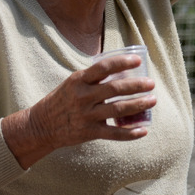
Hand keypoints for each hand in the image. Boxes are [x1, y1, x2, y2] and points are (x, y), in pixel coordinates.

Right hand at [1, 55, 155, 168]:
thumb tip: (122, 70)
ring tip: (152, 100)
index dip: (122, 62)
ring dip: (138, 105)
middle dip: (136, 85)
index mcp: (79, 80)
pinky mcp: (89, 133)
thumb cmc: (63, 99)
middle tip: (151, 83)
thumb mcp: (73, 83)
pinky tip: (143, 130)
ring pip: (117, 110)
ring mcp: (86, 116)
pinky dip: (130, 133)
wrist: (42, 125)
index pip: (103, 67)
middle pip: (114, 89)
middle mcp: (83, 97)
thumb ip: (93, 78)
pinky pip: (113, 134)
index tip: (138, 60)